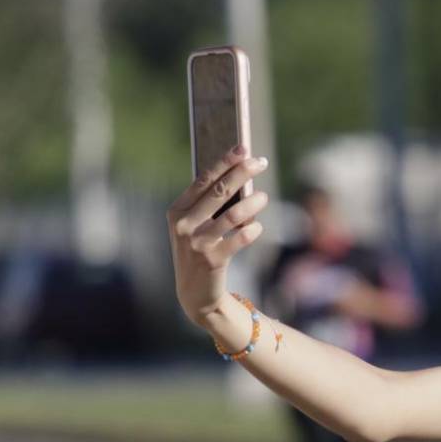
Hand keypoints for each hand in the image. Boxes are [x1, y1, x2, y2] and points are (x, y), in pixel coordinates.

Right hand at [167, 148, 269, 322]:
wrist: (194, 293)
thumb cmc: (200, 250)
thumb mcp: (196, 226)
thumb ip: (210, 204)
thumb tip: (241, 176)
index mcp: (176, 211)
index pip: (202, 179)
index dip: (224, 162)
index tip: (242, 148)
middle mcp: (183, 225)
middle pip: (218, 191)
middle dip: (242, 173)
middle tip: (261, 162)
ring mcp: (197, 243)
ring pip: (233, 214)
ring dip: (253, 203)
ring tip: (264, 197)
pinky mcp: (213, 260)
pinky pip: (240, 238)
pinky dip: (252, 229)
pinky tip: (256, 226)